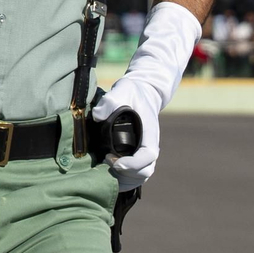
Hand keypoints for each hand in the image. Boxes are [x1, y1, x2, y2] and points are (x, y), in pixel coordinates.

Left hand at [89, 2, 200, 190]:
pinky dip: (122, 166)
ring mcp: (143, 141)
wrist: (154, 74)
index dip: (132, 166)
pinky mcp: (135, 139)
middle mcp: (147, 140)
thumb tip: (99, 114)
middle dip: (128, 177)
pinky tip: (107, 167)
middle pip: (143, 170)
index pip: (145, 159)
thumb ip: (113, 103)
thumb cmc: (138, 84)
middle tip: (109, 174)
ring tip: (107, 173)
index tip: (115, 163)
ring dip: (125, 174)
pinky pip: (132, 159)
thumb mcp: (126, 90)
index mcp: (148, 133)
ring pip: (139, 168)